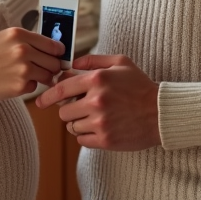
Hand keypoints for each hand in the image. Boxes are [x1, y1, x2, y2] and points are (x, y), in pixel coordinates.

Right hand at [0, 28, 64, 104]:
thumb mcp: (3, 39)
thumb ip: (26, 41)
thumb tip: (52, 49)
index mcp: (18, 34)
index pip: (53, 44)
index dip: (58, 52)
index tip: (58, 56)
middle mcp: (22, 49)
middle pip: (54, 61)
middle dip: (51, 67)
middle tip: (43, 69)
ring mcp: (22, 69)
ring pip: (48, 75)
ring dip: (41, 78)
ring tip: (26, 76)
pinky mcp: (19, 86)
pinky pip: (35, 87)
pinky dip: (28, 87)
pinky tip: (13, 82)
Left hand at [36, 54, 160, 150]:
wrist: (160, 113)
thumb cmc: (140, 86)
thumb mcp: (120, 63)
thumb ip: (94, 60)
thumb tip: (71, 63)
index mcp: (97, 80)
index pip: (60, 89)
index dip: (47, 96)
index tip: (40, 101)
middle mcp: (96, 101)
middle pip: (64, 111)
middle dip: (69, 110)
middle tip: (83, 108)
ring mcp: (100, 122)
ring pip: (72, 126)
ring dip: (79, 123)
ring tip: (95, 118)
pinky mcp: (105, 140)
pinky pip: (82, 140)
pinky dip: (87, 136)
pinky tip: (100, 128)